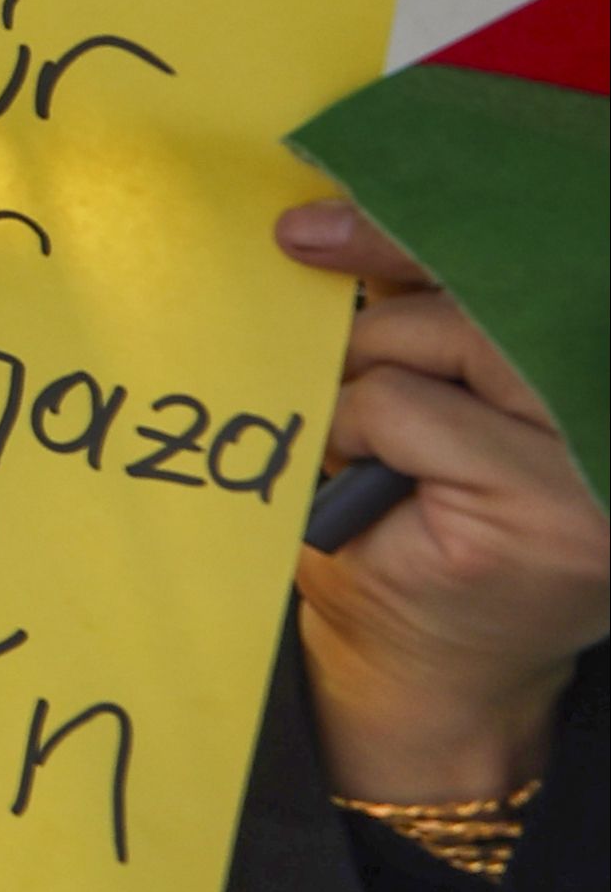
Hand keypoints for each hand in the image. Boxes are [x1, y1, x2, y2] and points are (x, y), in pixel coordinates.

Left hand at [279, 198, 604, 800]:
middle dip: (390, 290)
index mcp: (597, 390)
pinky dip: (358, 423)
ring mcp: (599, 472)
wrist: (424, 680)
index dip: (428, 231)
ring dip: (372, 370)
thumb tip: (340, 228)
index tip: (329, 212)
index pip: (533, 274)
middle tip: (308, 260)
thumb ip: (426, 336)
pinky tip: (360, 471)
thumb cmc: (413, 539)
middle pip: (498, 295)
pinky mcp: (548, 511)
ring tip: (356, 429)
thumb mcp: (429, 415)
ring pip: (454, 341)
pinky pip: (410, 410)